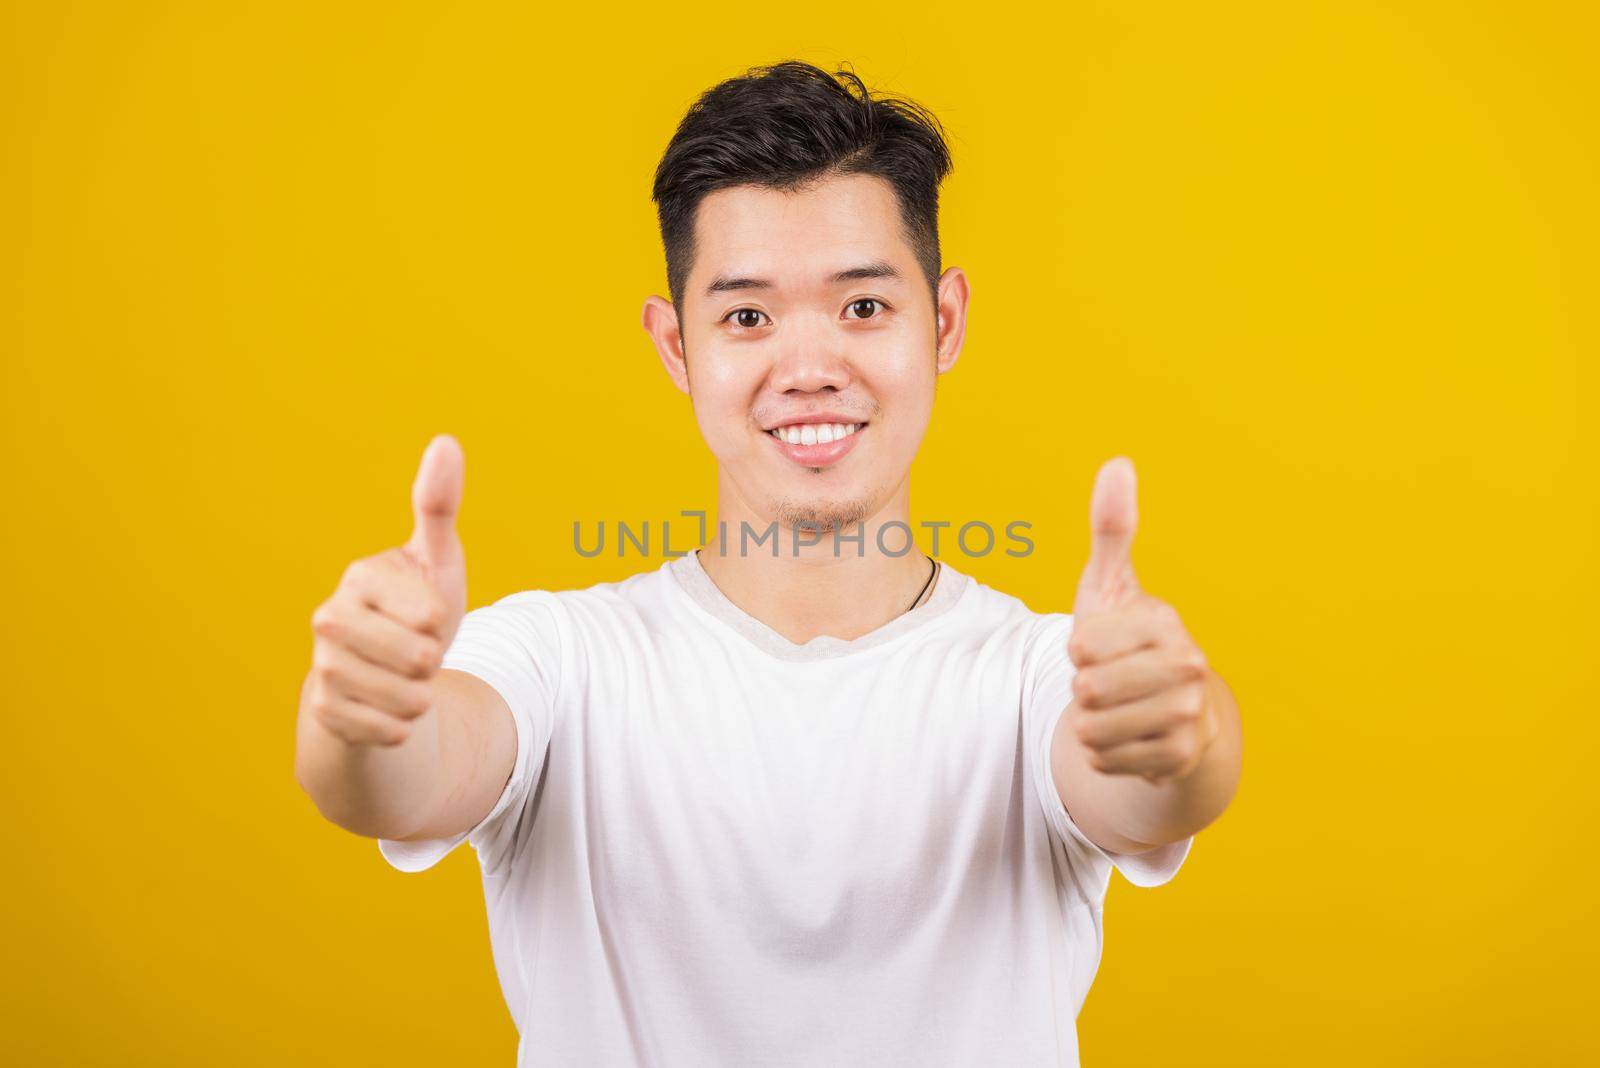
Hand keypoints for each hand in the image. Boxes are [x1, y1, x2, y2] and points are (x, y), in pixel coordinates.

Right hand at [304, 435, 467, 746]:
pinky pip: (390, 730)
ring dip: (422, 696)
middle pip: (418, 658)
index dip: (441, 621)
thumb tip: (446, 442)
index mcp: (360, 576)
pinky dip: (404, 726)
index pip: (429, 612)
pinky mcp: (324, 712)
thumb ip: (439, 506)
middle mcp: (330, 618)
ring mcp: (323, 666)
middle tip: (418, 653)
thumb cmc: (416, 613)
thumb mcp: (438, 562)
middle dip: (434, 662)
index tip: (426, 616)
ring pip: (407, 698)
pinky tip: (388, 709)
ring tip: (406, 680)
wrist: (384, 679)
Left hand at [1068, 458, 1216, 785]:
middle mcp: (1187, 666)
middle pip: (1085, 690)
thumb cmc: (1128, 641)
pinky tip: (1128, 738)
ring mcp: (1186, 715)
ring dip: (1089, 724)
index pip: (1081, 647)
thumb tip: (1117, 463)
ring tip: (1117, 709)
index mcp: (1165, 622)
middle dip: (1083, 690)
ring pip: (1089, 729)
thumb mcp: (1112, 585)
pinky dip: (1103, 754)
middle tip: (1109, 682)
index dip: (1078, 649)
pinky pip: (1101, 760)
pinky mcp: (1176, 759)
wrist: (1171, 713)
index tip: (1104, 648)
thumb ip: (1112, 528)